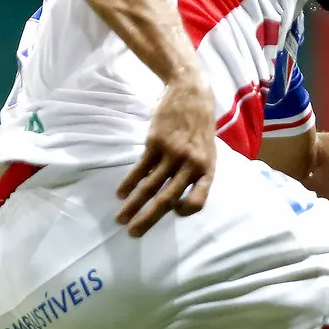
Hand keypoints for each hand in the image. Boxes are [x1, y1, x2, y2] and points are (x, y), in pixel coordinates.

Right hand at [117, 73, 213, 234]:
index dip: (184, 211)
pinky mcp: (156, 143)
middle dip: (149, 219)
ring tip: (120, 219)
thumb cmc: (200, 128)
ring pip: (150, 187)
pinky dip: (129, 183)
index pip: (198, 201)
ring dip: (133, 205)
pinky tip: (120, 194)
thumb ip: (197, 174)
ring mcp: (172, 154)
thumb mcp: (208, 152)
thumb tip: (179, 200)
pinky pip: (140, 169)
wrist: (191, 95)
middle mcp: (191, 165)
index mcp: (207, 170)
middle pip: (168, 199)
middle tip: (134, 234)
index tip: (172, 211)